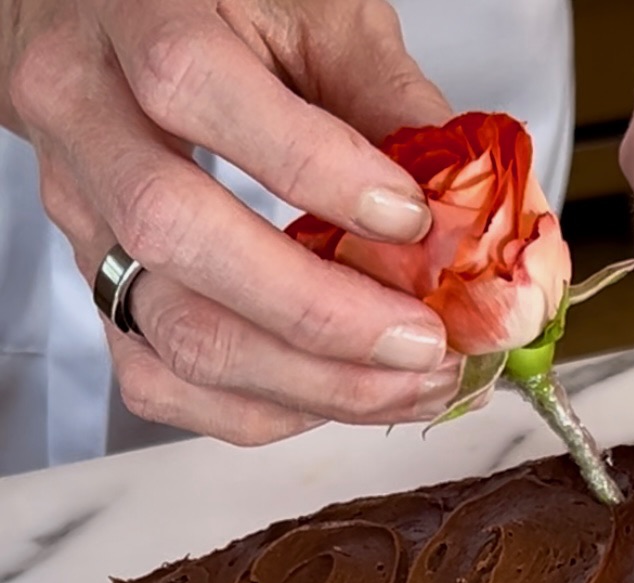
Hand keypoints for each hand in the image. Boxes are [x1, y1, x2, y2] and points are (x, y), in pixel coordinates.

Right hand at [1, 0, 460, 443]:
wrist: (98, 22)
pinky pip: (161, 384)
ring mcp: (81, 218)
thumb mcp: (310, 12)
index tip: (411, 221)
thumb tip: (469, 213)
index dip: (312, 170)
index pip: (195, 89)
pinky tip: (335, 396)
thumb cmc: (212, 6)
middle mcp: (85, 118)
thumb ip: (383, 95)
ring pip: (173, 333)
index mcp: (137, 17)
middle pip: (176, 236)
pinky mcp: (97, 291)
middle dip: (317, 313)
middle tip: (421, 342)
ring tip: (407, 385)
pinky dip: (259, 410)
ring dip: (306, 383)